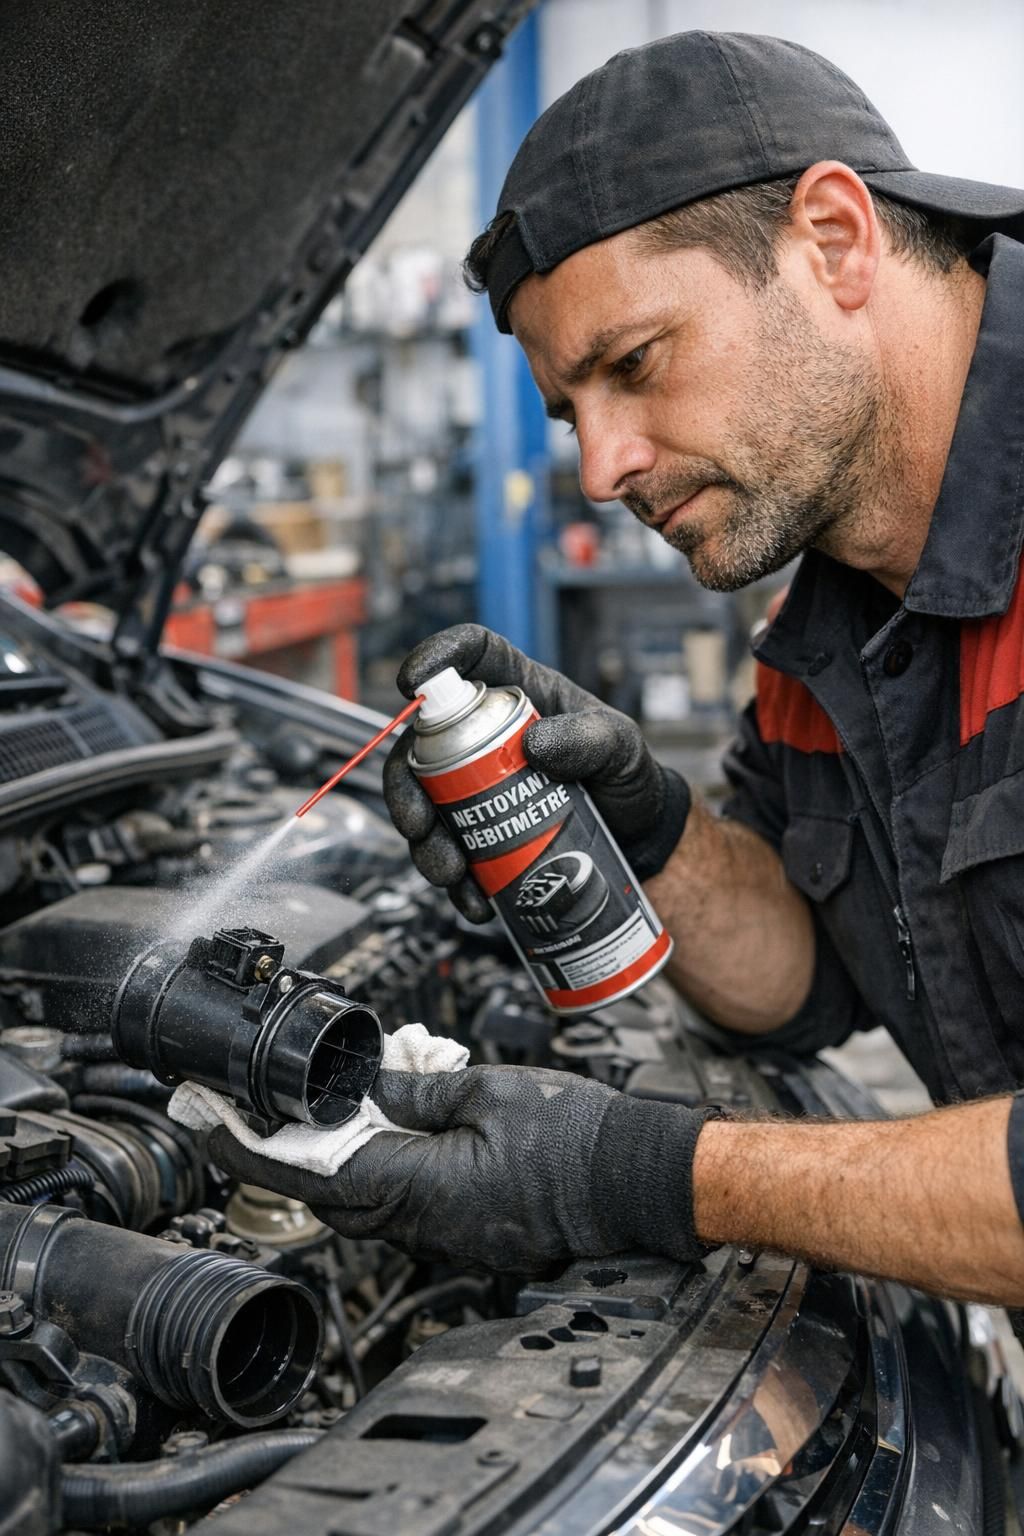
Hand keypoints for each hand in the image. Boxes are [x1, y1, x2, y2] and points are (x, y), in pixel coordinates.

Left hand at [208, 1065, 717, 1274]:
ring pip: (359, 1200)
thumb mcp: (485, 1092)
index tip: (207, 1118)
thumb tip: (357, 1089)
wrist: (636, 1179)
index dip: (247, 1148)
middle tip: (247, 1102)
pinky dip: (374, 1166)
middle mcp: (423, 1226)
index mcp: (420, 1188)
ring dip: (328, 1157)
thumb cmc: (577, 1137)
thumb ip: (413, 1095)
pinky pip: (399, 1205)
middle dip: (278, 1151)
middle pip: (324, 1193)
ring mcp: (445, 1236)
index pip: (308, 1174)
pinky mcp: (465, 1232)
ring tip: (313, 1105)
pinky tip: (380, 1127)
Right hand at [383, 624, 690, 921]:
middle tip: (418, 823)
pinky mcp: (481, 831)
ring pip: (426, 804)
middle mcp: (488, 735)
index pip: (472, 655)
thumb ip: (590, 740)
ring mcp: (478, 785)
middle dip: (406, 787)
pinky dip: (455, 880)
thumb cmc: (629, 779)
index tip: (411, 682)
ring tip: (451, 872)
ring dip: (425, 843)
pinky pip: (451, 851)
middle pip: (423, 745)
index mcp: (521, 694)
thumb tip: (535, 745)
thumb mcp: (623, 749)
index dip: (436, 657)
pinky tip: (475, 899)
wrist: (640, 841)